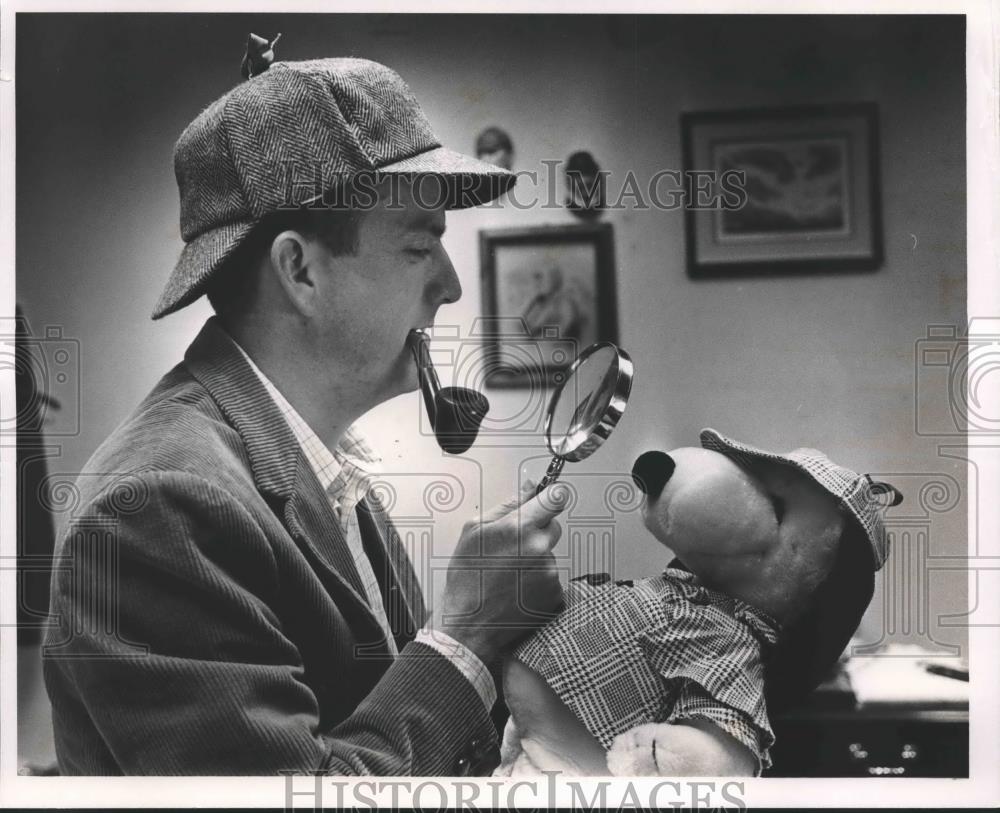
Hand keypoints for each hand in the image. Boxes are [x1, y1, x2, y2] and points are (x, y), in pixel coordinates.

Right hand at [435, 480, 567, 662]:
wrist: (470, 625)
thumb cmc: (467, 579)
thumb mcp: (474, 531)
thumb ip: (505, 506)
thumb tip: (528, 490)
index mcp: (519, 528)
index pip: (555, 498)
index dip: (553, 495)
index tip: (552, 496)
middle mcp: (539, 548)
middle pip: (553, 526)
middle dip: (538, 531)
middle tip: (512, 547)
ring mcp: (550, 572)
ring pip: (550, 553)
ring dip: (535, 558)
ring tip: (509, 573)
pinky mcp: (556, 593)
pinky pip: (551, 576)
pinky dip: (538, 579)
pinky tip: (517, 587)